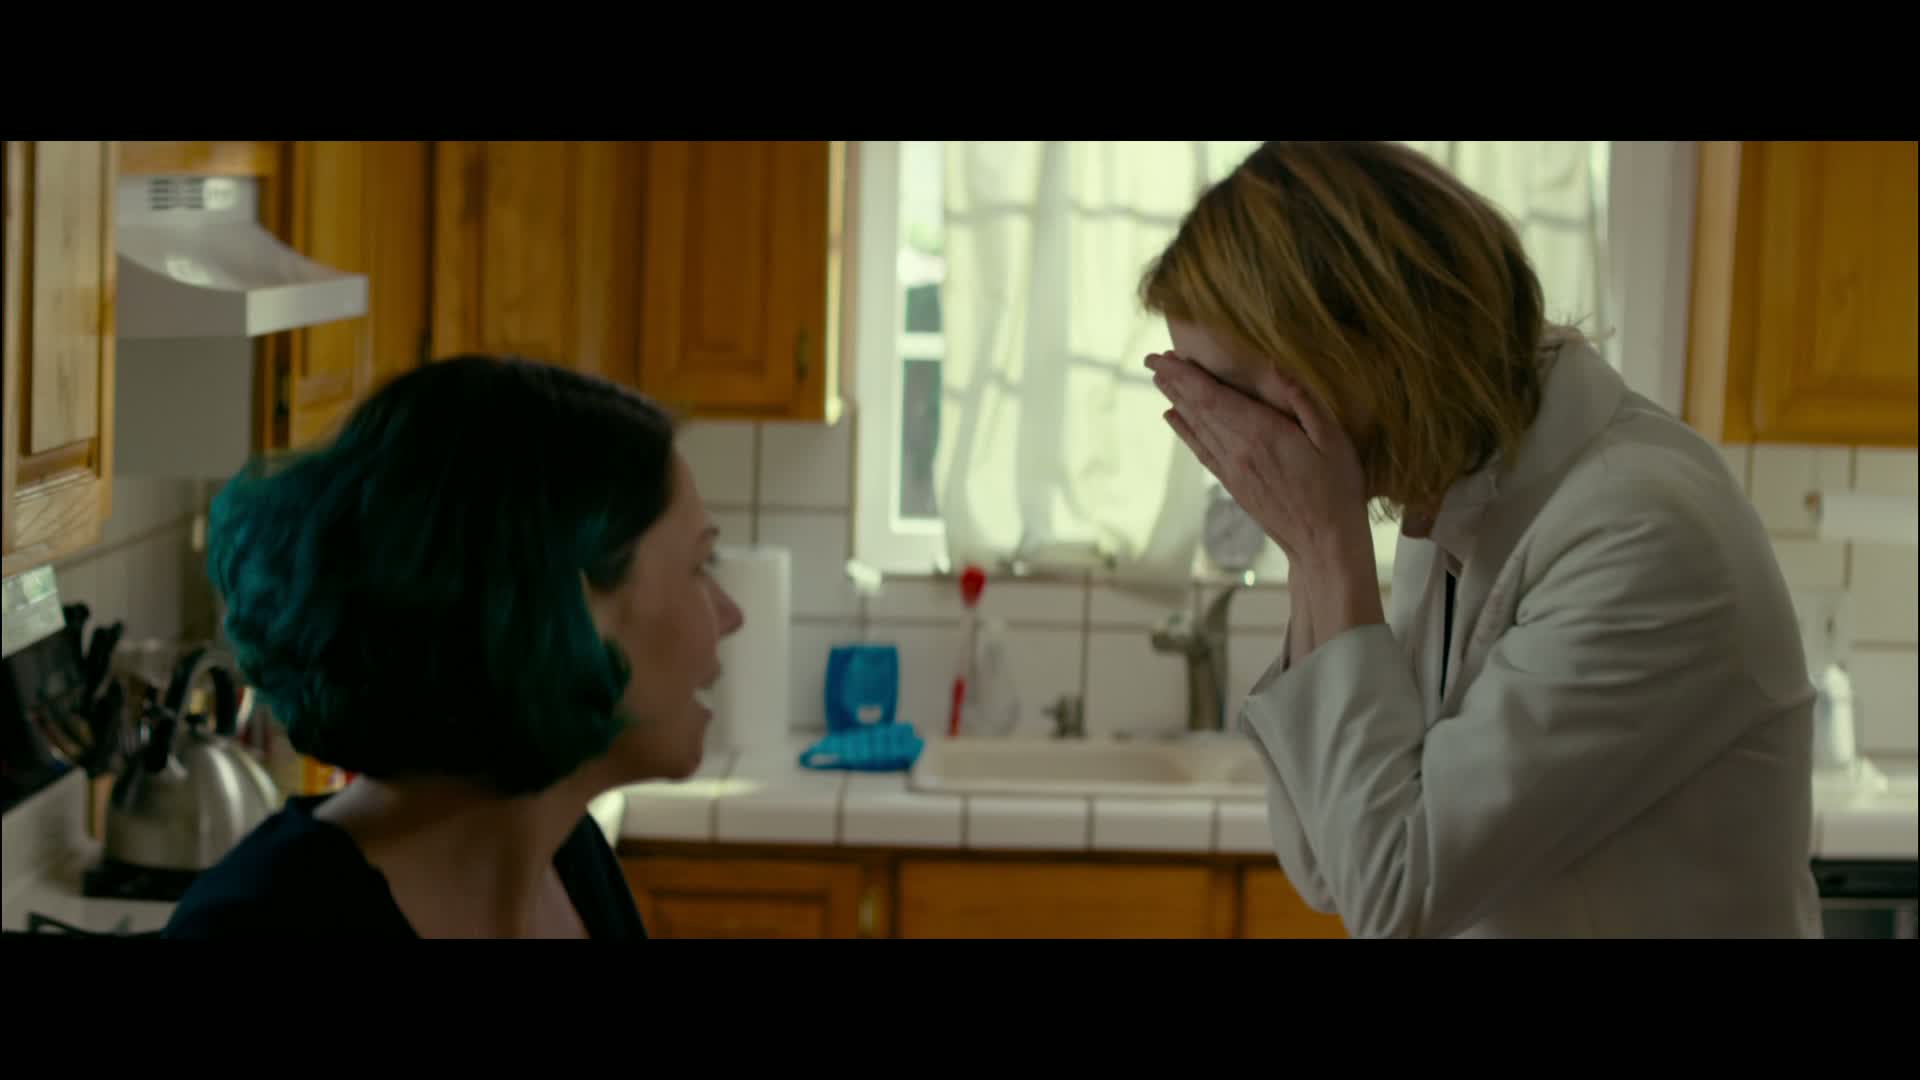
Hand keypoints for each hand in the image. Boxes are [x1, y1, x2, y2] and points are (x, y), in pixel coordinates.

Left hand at [1146, 352, 1370, 571]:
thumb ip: (1304, 400)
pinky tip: (1172, 417)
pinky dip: (1184, 432)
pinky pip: (1202, 451)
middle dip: (1174, 381)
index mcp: (1262, 433)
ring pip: (1197, 428)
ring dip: (1176, 401)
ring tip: (1158, 379)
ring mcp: (1232, 469)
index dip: (1185, 376)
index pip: (1212, 397)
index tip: (1163, 357)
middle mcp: (1238, 450)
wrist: (1323, 544)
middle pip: (1198, 409)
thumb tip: (1275, 366)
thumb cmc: (1337, 488)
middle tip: (1151, 359)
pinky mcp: (1233, 484)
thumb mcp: (1333, 439)